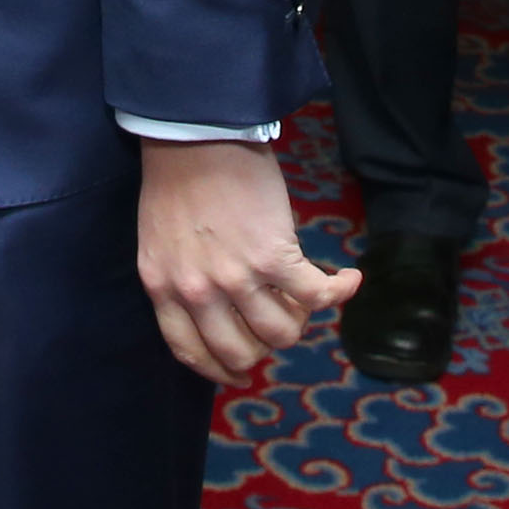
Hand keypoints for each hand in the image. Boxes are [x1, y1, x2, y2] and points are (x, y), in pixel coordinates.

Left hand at [135, 137, 359, 384]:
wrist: (193, 133)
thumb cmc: (176, 179)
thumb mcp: (160, 240)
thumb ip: (181, 279)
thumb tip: (218, 312)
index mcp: (161, 286)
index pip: (190, 352)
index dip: (219, 370)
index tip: (239, 374)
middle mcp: (196, 291)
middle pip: (241, 354)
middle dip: (264, 346)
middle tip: (277, 322)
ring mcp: (235, 277)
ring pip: (282, 334)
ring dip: (299, 319)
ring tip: (302, 291)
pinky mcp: (273, 257)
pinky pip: (317, 298)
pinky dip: (340, 291)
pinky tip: (348, 279)